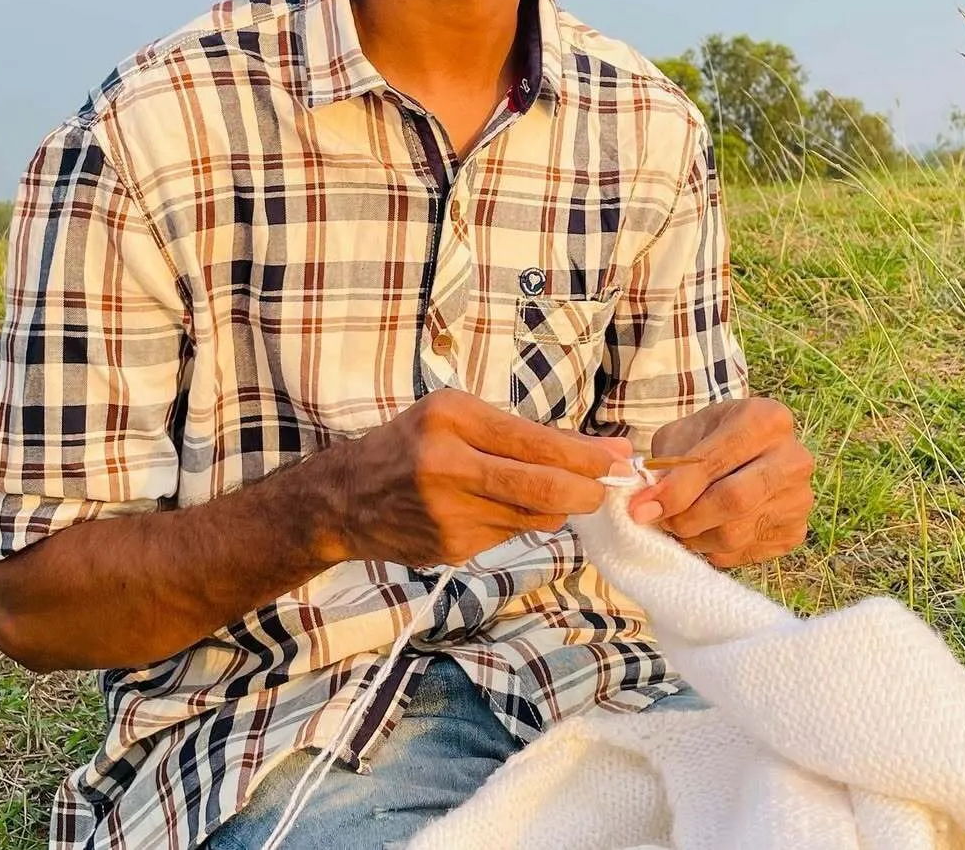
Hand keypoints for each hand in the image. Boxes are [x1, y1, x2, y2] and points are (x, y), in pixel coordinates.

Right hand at [328, 389, 631, 566]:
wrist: (346, 498)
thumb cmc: (411, 444)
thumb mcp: (454, 416)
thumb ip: (518, 434)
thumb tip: (594, 452)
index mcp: (451, 418)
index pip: (535, 442)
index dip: (584, 456)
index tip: (618, 458)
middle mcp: (448, 464)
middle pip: (542, 488)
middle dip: (587, 492)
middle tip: (609, 490)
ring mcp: (448, 513)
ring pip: (532, 517)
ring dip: (557, 508)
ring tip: (560, 493)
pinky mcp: (450, 548)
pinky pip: (508, 535)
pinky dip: (520, 521)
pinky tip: (502, 508)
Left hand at [627, 397, 813, 568]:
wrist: (747, 449)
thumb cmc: (710, 437)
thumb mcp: (684, 434)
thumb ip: (666, 465)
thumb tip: (646, 505)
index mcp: (766, 420)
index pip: (715, 462)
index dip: (674, 490)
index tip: (641, 508)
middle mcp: (793, 459)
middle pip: (733, 501)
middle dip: (685, 518)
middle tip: (659, 521)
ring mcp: (799, 499)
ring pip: (736, 534)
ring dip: (696, 537)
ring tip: (679, 525)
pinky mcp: (795, 532)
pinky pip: (744, 554)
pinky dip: (714, 550)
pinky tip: (705, 530)